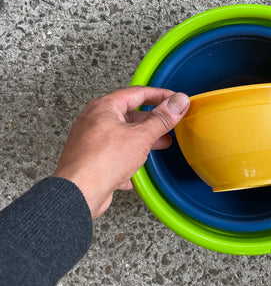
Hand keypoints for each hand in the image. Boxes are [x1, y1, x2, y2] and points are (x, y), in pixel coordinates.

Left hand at [53, 86, 189, 218]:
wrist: (78, 192)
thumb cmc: (101, 161)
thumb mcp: (141, 136)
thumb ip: (161, 119)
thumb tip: (177, 102)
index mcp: (104, 108)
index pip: (137, 93)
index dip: (159, 95)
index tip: (174, 99)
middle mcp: (94, 121)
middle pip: (129, 115)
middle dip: (152, 121)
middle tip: (168, 124)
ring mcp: (91, 141)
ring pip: (122, 136)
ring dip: (142, 141)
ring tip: (158, 146)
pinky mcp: (91, 161)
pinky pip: (113, 155)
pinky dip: (127, 159)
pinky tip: (135, 170)